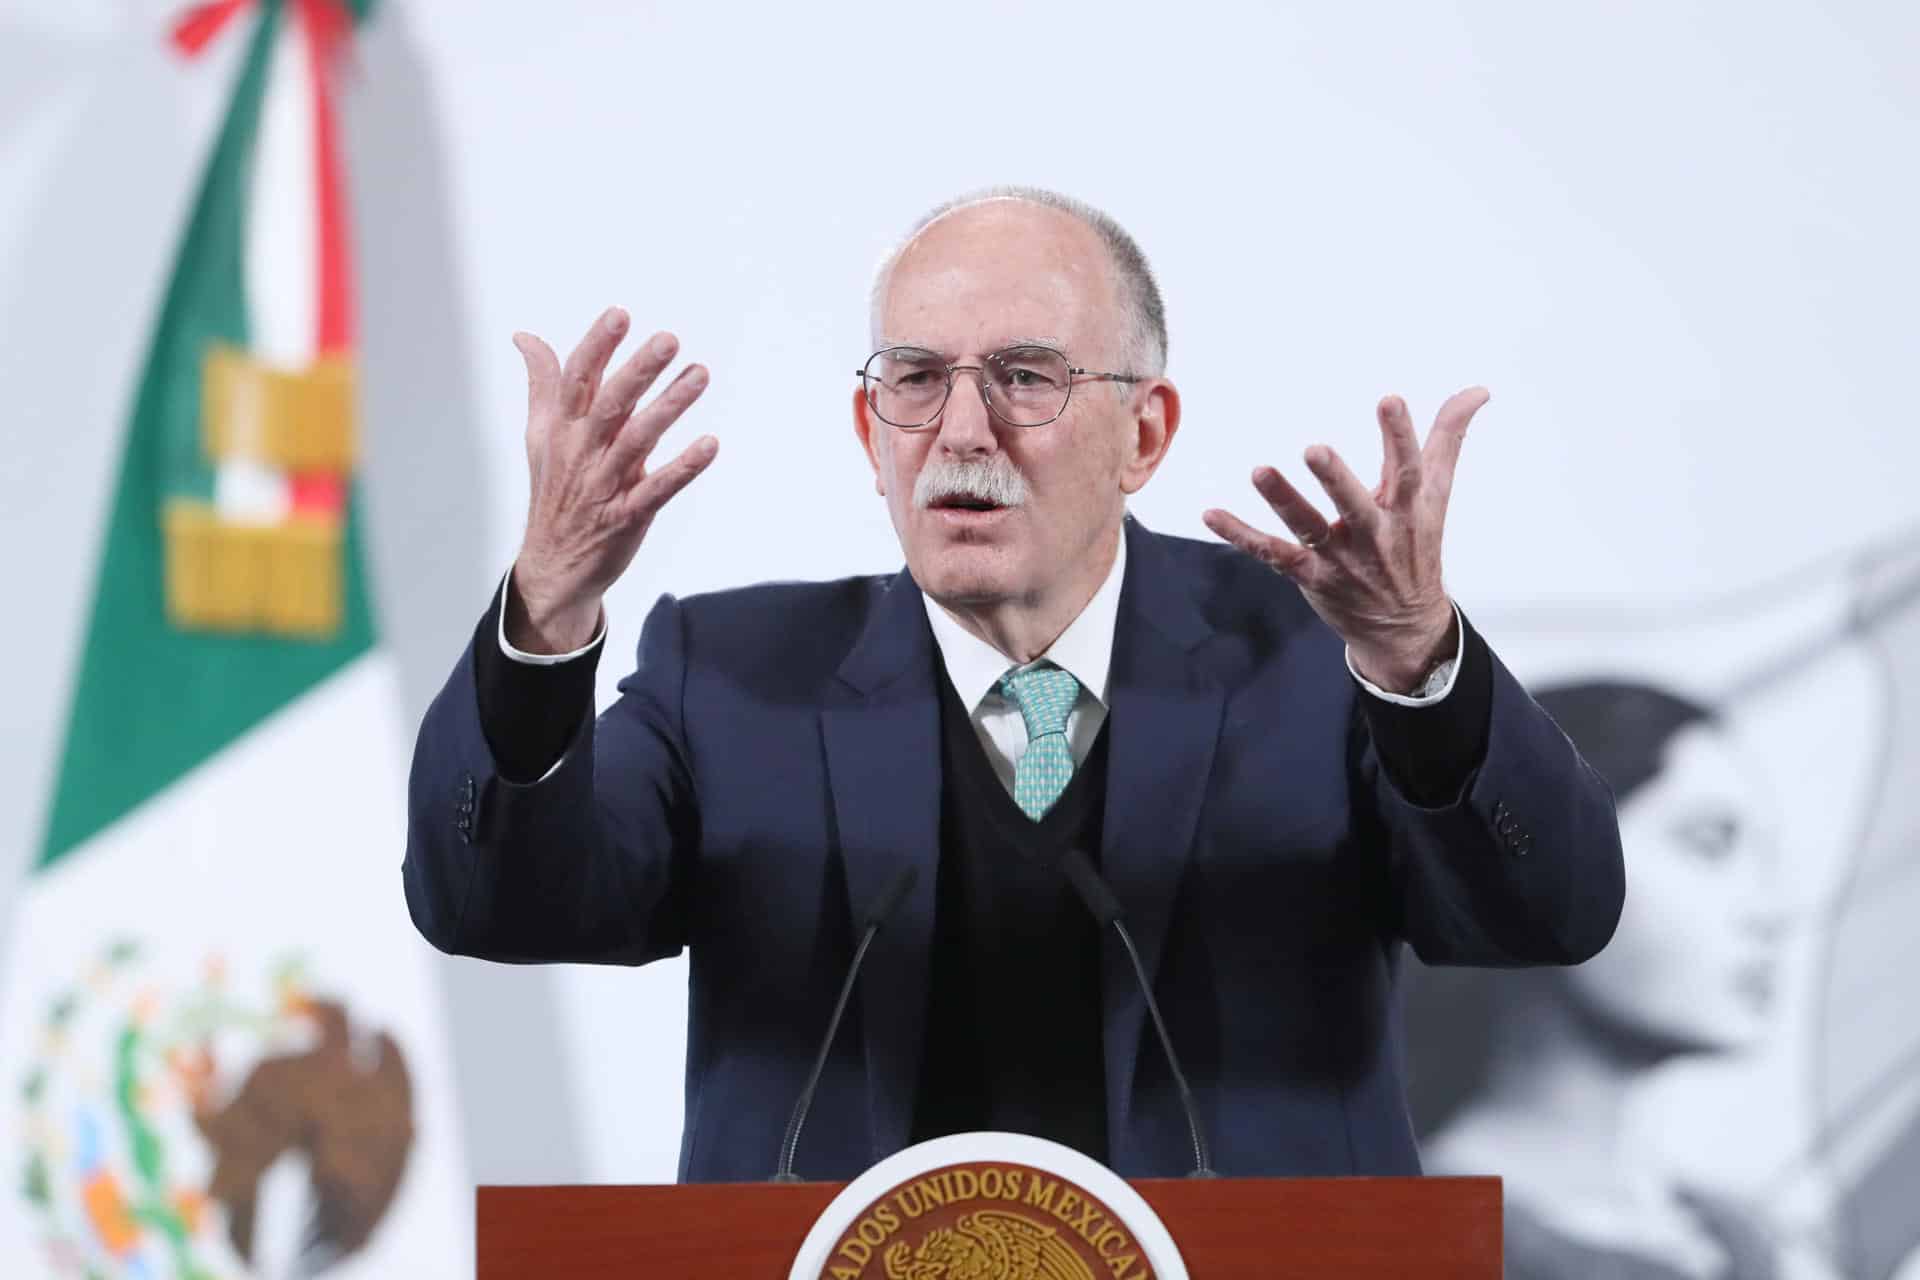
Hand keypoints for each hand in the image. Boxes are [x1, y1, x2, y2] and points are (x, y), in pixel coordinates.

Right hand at [509, 306, 715, 652]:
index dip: (598, 347)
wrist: (552, 566)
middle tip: (669, 339)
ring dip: (670, 406)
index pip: (577, 379)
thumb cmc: (554, 491)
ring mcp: (604, 485)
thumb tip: (525, 336)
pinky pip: (657, 489)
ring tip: (700, 374)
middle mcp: (581, 453)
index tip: (620, 315)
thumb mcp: (540, 435)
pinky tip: (710, 445)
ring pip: (637, 440)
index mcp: (561, 429)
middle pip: (610, 404)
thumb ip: (543, 384)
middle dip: (638, 370)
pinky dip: (683, 468)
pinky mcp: (627, 517)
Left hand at [1202, 388, 1488, 692]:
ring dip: (1284, 500)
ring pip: (1308, 529)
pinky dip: (1240, 534)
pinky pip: (1271, 553)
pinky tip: (1210, 513)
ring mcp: (1340, 558)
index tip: (1390, 400)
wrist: (1404, 626)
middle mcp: (1374, 533)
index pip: (1407, 468)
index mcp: (1407, 509)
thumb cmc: (1416, 546)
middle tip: (1315, 448)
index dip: (1400, 435)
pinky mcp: (1310, 575)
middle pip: (1355, 504)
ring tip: (1260, 471)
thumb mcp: (1436, 495)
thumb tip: (1478, 389)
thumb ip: (1449, 438)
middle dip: (1335, 478)